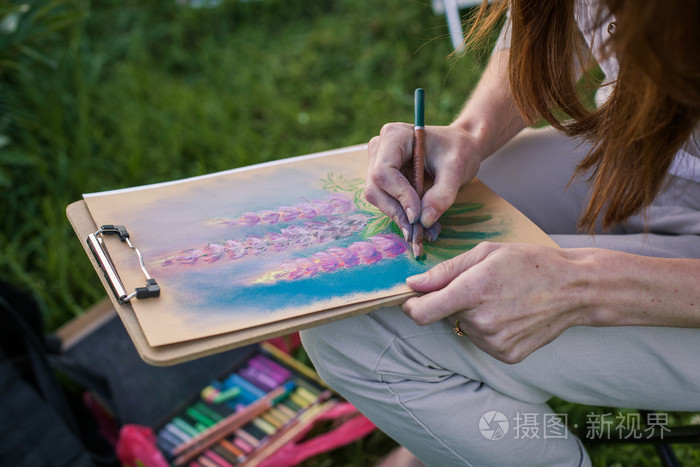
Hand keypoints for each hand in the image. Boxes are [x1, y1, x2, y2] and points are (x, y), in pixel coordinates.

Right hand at [365, 123, 482, 241]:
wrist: (459, 148)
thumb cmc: (459, 150)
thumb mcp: (457, 168)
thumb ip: (442, 193)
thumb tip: (424, 220)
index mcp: (394, 136)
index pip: (384, 172)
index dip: (399, 196)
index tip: (418, 217)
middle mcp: (380, 149)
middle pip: (376, 188)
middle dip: (397, 213)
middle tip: (420, 234)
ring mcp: (378, 165)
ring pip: (379, 199)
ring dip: (401, 219)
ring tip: (427, 232)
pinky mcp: (384, 181)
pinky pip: (387, 202)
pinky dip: (404, 217)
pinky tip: (423, 226)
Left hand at [402, 242, 591, 363]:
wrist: (575, 289)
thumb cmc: (530, 264)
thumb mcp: (486, 253)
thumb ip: (445, 271)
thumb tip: (413, 284)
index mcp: (472, 292)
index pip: (422, 313)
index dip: (412, 306)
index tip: (414, 299)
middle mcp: (481, 322)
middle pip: (444, 316)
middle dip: (453, 302)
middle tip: (481, 286)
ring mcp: (495, 342)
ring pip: (464, 328)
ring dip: (472, 315)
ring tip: (501, 299)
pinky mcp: (507, 355)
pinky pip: (483, 341)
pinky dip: (488, 329)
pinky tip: (510, 314)